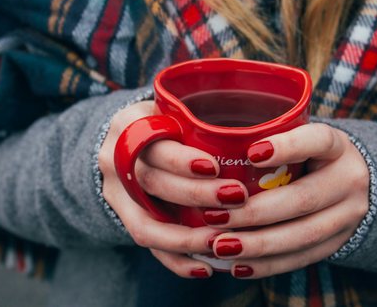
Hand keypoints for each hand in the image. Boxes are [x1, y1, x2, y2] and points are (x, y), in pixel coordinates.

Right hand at [97, 101, 249, 278]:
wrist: (126, 141)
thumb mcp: (173, 108)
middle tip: (236, 198)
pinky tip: (206, 267)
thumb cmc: (166, 122)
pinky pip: (148, 246)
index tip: (214, 166)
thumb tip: (262, 133)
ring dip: (186, 237)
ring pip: (145, 223)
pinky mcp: (122, 218)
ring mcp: (115, 193)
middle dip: (195, 195)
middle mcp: (114, 159)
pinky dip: (176, 260)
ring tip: (222, 241)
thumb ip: (200, 118)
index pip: (152, 143)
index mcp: (129, 124)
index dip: (181, 160)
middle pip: (151, 182)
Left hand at [204, 123, 369, 278]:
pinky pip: (302, 257)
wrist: (359, 184)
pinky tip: (238, 265)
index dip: (287, 147)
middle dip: (255, 212)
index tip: (251, 153)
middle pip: (303, 199)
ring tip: (220, 246)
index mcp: (338, 147)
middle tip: (214, 217)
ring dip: (257, 244)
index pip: (318, 141)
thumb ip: (271, 138)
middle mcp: (349, 180)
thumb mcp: (302, 137)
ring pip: (303, 235)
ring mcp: (348, 215)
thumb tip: (213, 144)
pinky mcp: (339, 243)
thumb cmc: (311, 155)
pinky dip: (268, 264)